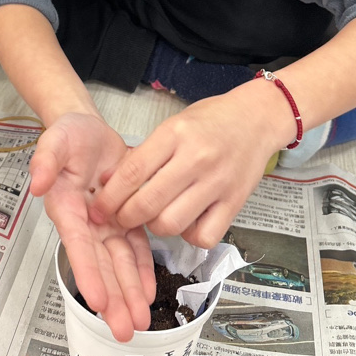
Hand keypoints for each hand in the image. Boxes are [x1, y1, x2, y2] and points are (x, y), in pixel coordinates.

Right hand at [29, 113, 155, 340]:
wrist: (88, 128)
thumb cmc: (67, 135)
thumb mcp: (54, 139)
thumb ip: (44, 160)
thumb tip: (38, 183)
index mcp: (66, 207)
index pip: (77, 245)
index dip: (87, 273)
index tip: (98, 300)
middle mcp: (86, 222)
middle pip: (100, 265)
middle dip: (112, 298)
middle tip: (123, 329)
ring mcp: (106, 223)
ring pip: (119, 263)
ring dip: (129, 292)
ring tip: (139, 321)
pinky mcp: (126, 217)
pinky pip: (135, 248)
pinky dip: (142, 270)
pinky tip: (149, 292)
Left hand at [90, 83, 284, 247]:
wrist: (255, 119)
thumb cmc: (210, 121)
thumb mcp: (173, 125)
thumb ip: (146, 154)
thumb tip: (112, 184)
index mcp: (175, 134)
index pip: (132, 171)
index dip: (110, 196)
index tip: (99, 209)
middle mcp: (196, 158)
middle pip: (148, 203)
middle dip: (125, 217)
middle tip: (121, 218)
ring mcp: (217, 183)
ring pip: (171, 224)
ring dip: (155, 227)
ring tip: (156, 216)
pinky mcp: (235, 203)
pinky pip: (203, 236)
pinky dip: (189, 236)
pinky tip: (186, 221)